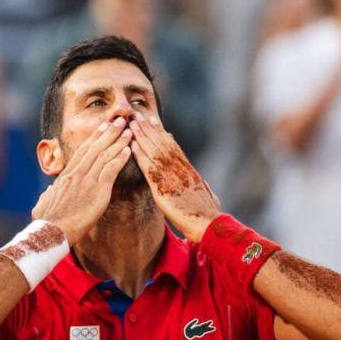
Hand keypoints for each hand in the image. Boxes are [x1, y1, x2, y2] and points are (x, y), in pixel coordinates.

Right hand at [31, 117, 131, 245]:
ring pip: (105, 155)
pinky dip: (120, 158)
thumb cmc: (46, 223)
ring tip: (129, 131)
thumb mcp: (42, 204)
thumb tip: (49, 191)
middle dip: (109, 132)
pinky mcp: (98, 191)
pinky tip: (129, 150)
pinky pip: (111, 169)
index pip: (82, 152)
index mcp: (66, 176)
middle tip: (119, 120)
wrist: (52, 232)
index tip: (102, 128)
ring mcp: (87, 181)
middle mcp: (77, 174)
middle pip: (95, 148)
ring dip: (118, 141)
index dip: (94, 139)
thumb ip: (47, 195)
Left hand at [129, 112, 220, 242]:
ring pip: (154, 151)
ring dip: (141, 136)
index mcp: (189, 170)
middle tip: (138, 115)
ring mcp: (171, 177)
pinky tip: (132, 145)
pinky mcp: (163, 188)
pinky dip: (140, 155)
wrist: (208, 223)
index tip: (153, 122)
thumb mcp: (206, 193)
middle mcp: (180, 169)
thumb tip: (200, 179)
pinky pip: (149, 168)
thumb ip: (200, 183)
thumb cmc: (209, 213)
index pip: (173, 147)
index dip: (161, 134)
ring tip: (131, 124)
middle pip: (162, 143)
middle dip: (149, 129)